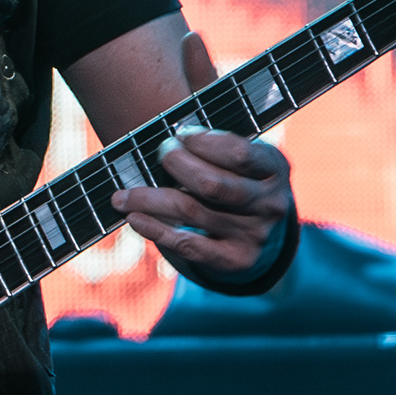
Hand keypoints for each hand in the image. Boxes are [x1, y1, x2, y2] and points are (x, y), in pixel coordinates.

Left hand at [116, 127, 295, 286]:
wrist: (265, 230)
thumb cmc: (241, 178)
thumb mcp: (245, 156)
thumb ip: (216, 145)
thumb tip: (168, 140)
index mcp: (274, 169)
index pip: (238, 153)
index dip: (202, 142)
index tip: (179, 134)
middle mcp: (270, 204)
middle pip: (211, 185)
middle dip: (176, 164)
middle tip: (160, 154)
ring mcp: (255, 235)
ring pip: (191, 212)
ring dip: (148, 200)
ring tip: (121, 196)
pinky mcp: (236, 260)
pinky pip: (189, 245)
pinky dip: (156, 230)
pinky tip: (134, 218)